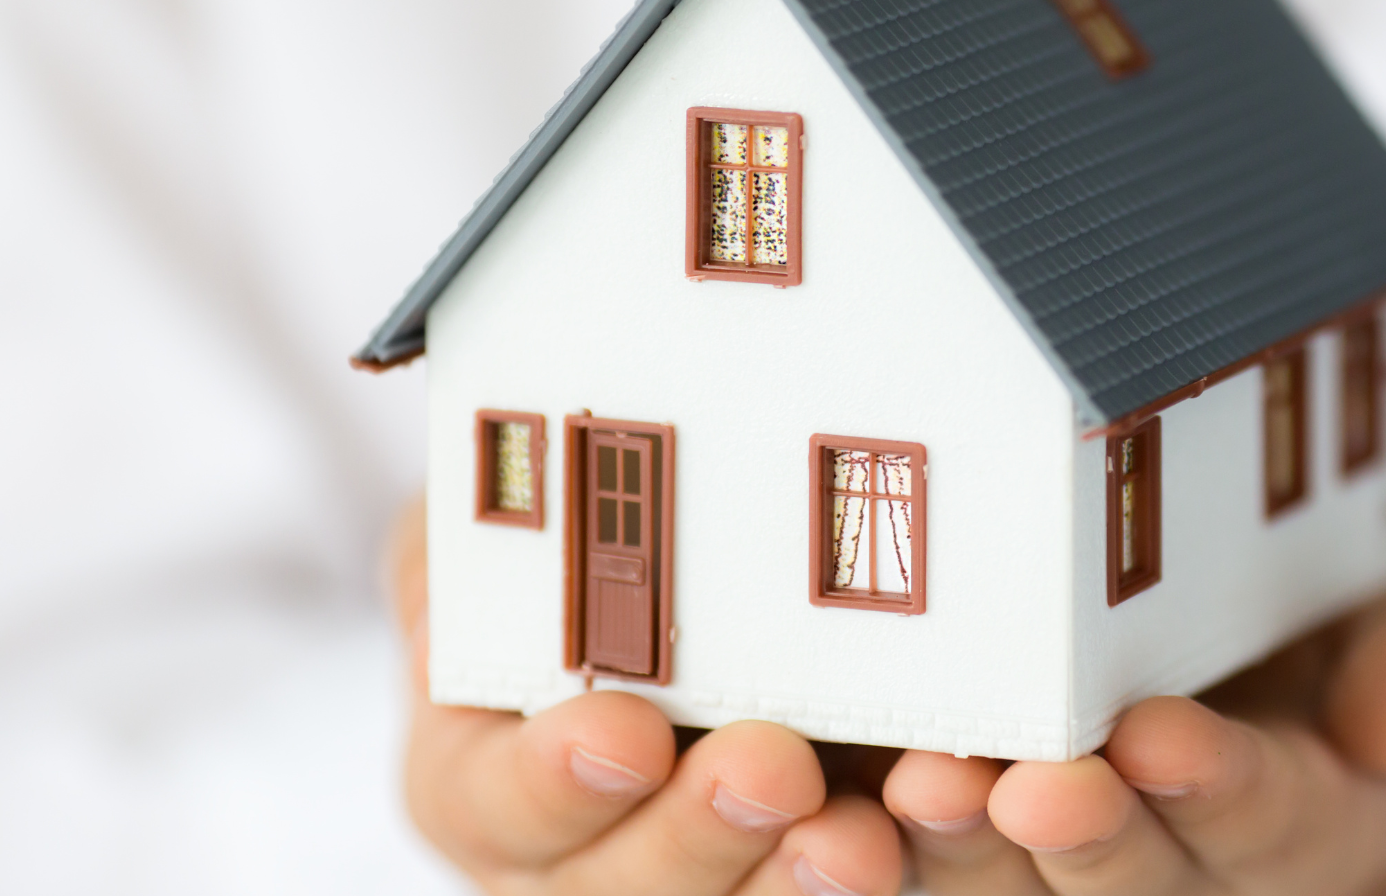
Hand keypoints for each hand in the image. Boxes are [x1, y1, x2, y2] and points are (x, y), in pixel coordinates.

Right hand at [389, 499, 904, 895]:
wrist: (656, 609)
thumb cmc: (541, 566)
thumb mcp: (470, 533)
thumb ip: (462, 546)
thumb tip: (475, 526)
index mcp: (473, 774)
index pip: (489, 801)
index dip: (551, 780)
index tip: (626, 734)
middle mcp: (565, 860)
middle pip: (617, 888)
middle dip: (697, 834)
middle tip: (773, 768)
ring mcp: (677, 876)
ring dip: (790, 887)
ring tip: (860, 841)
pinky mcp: (773, 870)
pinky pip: (804, 892)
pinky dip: (866, 873)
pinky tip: (923, 829)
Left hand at [882, 584, 1385, 895]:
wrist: (1186, 605)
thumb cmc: (1289, 608)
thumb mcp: (1377, 605)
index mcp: (1289, 812)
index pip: (1271, 819)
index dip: (1224, 788)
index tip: (1163, 739)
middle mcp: (1173, 856)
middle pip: (1132, 875)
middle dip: (1084, 837)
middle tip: (1031, 788)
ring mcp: (1057, 857)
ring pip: (1006, 882)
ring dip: (962, 849)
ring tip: (921, 791)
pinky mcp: (951, 835)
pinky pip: (910, 865)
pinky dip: (871, 853)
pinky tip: (828, 826)